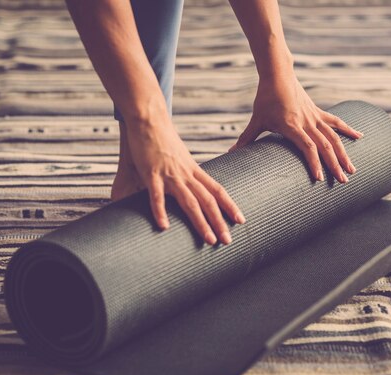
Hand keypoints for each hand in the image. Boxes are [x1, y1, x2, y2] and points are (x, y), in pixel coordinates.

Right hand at [112, 110, 244, 244]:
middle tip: (227, 241)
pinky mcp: (151, 173)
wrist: (149, 118)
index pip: (217, 190)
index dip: (230, 206)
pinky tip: (164, 227)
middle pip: (208, 200)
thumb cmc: (162, 138)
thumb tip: (189, 186)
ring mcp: (170, 174)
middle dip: (219, 222)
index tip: (241, 220)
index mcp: (194, 169)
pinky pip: (157, 195)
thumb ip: (185, 172)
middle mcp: (186, 173)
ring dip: (201, 222)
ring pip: (190, 201)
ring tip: (209, 240)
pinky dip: (160, 211)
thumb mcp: (180, 156)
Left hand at [230, 75, 362, 182]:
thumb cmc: (265, 98)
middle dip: (334, 165)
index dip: (314, 163)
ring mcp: (314, 117)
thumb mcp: (256, 120)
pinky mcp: (318, 112)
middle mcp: (306, 122)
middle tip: (342, 182)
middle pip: (325, 146)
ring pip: (333, 137)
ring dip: (344, 154)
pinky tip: (360, 137)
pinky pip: (335, 122)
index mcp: (291, 126)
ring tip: (352, 171)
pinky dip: (348, 130)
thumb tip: (230, 153)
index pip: (307, 147)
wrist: (278, 74)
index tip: (318, 179)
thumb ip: (246, 138)